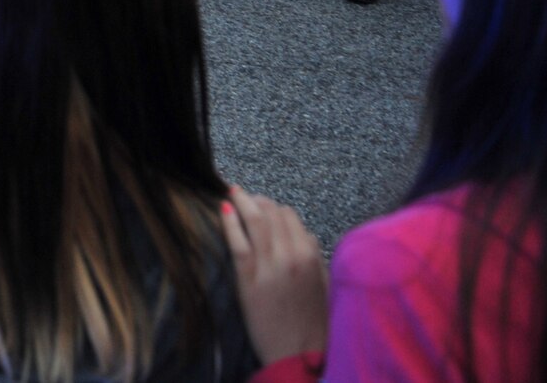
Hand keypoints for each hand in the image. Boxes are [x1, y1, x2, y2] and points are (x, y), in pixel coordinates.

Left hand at [220, 186, 328, 365]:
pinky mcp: (248, 279)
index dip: (274, 207)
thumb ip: (313, 256)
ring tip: (232, 192)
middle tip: (245, 195)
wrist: (297, 354)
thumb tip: (304, 234)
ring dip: (242, 201)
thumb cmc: (313, 322)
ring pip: (255, 221)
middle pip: (271, 213)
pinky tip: (223, 209)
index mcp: (310, 256)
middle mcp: (291, 256)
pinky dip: (230, 222)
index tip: (264, 203)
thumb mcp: (323, 284)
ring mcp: (269, 266)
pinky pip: (238, 242)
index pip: (290, 216)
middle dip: (257, 200)